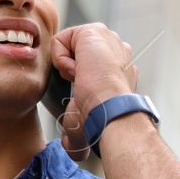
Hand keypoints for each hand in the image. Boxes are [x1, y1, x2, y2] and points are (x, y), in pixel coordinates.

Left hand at [47, 23, 138, 157]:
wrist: (111, 109)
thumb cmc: (104, 117)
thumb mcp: (87, 121)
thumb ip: (76, 134)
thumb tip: (69, 147)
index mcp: (119, 68)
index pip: (87, 63)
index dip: (78, 77)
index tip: (84, 90)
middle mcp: (116, 49)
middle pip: (77, 51)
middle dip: (73, 67)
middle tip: (82, 84)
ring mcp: (107, 38)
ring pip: (69, 45)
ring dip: (68, 64)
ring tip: (82, 78)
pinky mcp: (92, 31)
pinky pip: (60, 40)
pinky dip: (61, 58)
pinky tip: (77, 71)